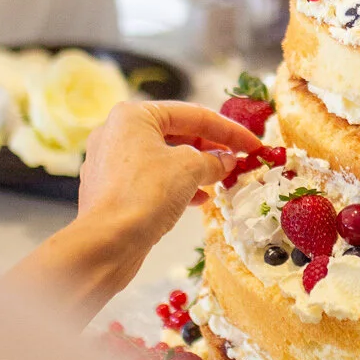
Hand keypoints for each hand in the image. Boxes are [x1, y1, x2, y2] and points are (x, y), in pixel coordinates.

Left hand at [77, 99, 259, 246]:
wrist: (105, 245)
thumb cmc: (145, 195)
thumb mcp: (190, 169)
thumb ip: (213, 160)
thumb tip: (226, 161)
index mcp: (133, 115)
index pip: (193, 114)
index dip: (229, 130)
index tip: (254, 144)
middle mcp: (118, 133)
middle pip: (177, 133)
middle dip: (211, 148)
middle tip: (239, 161)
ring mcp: (111, 163)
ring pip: (165, 158)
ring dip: (197, 168)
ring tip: (222, 180)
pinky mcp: (112, 191)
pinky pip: (152, 179)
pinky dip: (177, 185)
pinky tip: (199, 200)